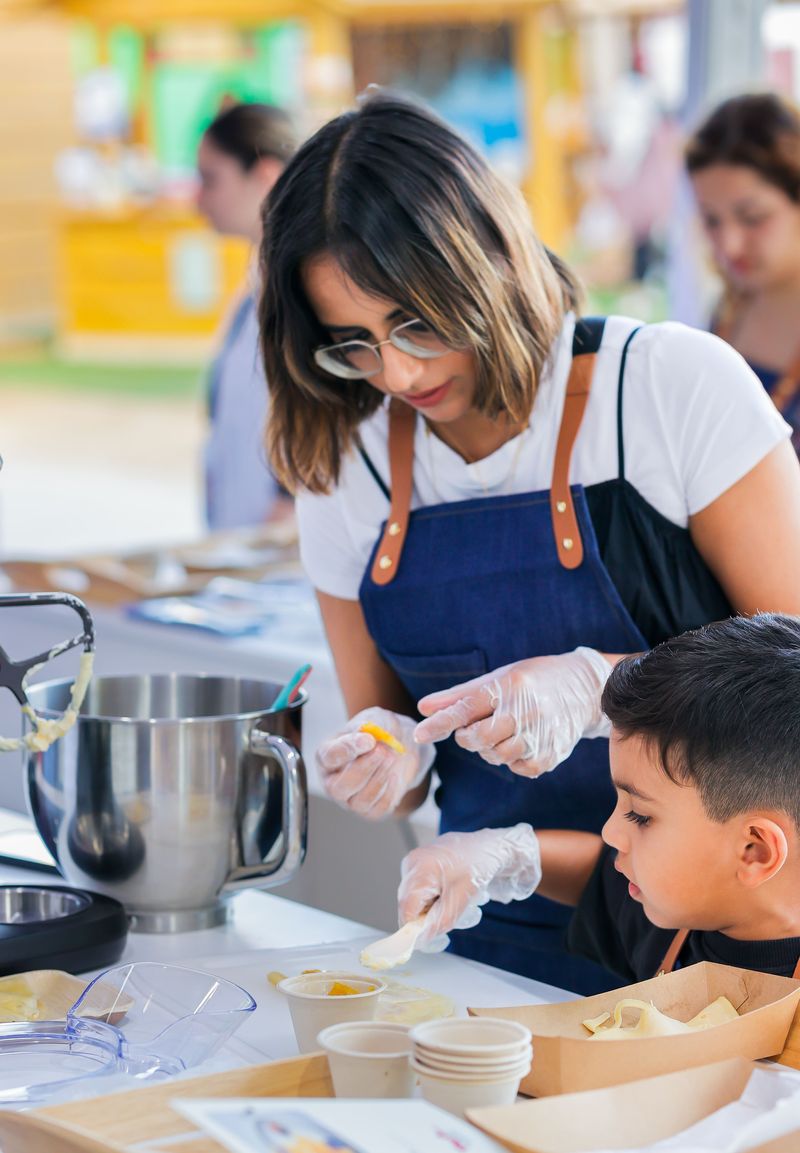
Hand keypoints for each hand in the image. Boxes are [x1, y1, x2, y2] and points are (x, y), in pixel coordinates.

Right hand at [316, 707, 434, 819]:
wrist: (399, 749)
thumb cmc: (379, 734)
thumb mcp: (374, 720)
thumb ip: (370, 727)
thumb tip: (368, 739)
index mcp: (326, 756)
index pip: (329, 757)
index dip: (348, 749)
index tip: (369, 740)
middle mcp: (333, 781)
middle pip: (339, 787)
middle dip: (364, 768)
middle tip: (383, 750)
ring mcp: (350, 800)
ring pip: (360, 800)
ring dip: (379, 778)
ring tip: (393, 757)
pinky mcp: (370, 811)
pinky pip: (378, 809)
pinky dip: (389, 792)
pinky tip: (395, 775)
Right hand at [397, 825, 541, 950]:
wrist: (490, 846)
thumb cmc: (479, 865)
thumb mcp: (461, 899)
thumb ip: (439, 922)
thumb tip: (420, 941)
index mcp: (419, 869)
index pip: (406, 911)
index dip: (417, 931)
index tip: (437, 941)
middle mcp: (412, 865)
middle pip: (412, 907)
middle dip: (435, 918)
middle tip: (459, 917)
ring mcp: (416, 864)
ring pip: (421, 902)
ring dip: (443, 910)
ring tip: (467, 902)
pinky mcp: (422, 867)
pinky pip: (426, 893)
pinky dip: (442, 900)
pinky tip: (459, 893)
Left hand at [414, 647, 613, 777]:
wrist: (584, 689)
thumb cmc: (532, 681)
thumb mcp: (496, 678)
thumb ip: (459, 696)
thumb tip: (423, 708)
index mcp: (508, 686)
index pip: (466, 708)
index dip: (440, 724)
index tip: (419, 735)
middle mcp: (525, 710)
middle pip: (478, 738)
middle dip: (468, 738)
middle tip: (474, 729)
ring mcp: (540, 734)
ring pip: (497, 756)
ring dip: (489, 750)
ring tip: (500, 734)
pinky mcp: (552, 754)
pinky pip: (519, 768)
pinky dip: (512, 760)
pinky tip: (519, 744)